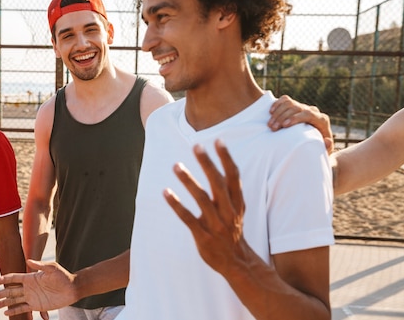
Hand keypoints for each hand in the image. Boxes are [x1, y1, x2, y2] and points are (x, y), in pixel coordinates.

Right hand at [0, 260, 78, 317]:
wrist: (72, 288)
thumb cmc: (63, 276)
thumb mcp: (52, 268)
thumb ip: (40, 265)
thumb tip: (29, 260)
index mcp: (30, 278)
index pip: (13, 278)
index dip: (3, 279)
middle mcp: (28, 287)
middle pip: (10, 291)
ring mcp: (31, 297)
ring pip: (14, 301)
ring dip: (3, 303)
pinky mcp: (36, 305)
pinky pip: (23, 308)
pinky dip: (14, 311)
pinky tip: (6, 313)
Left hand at [163, 140, 252, 275]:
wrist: (237, 263)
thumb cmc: (232, 230)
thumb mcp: (237, 209)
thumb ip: (230, 190)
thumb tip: (223, 164)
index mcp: (237, 203)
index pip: (233, 176)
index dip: (227, 158)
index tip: (218, 140)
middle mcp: (228, 212)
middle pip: (218, 183)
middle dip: (208, 164)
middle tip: (196, 146)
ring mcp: (215, 224)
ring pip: (201, 198)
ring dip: (188, 181)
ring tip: (176, 165)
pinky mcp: (203, 236)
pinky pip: (187, 218)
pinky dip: (176, 205)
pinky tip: (166, 192)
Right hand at [269, 95, 333, 153]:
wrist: (314, 140)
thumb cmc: (318, 147)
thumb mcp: (323, 150)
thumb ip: (327, 148)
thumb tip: (327, 141)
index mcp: (321, 120)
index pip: (308, 114)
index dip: (295, 118)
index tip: (284, 125)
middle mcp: (313, 111)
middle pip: (296, 108)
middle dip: (282, 117)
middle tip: (273, 128)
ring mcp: (303, 107)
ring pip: (289, 103)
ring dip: (278, 112)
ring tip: (270, 124)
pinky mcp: (295, 105)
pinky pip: (285, 100)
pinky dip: (277, 104)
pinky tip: (271, 112)